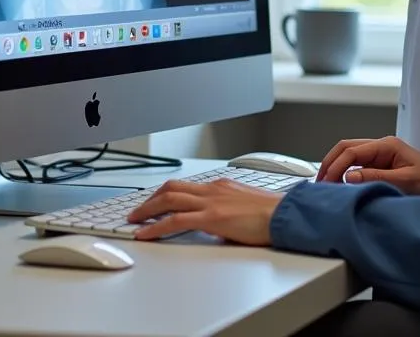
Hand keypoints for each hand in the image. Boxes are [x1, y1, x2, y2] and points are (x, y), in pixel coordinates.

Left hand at [126, 178, 282, 243]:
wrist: (285, 215)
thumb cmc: (271, 214)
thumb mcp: (243, 207)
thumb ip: (226, 212)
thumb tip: (216, 226)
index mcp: (220, 186)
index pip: (185, 186)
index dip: (165, 193)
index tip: (154, 202)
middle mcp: (212, 189)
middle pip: (171, 188)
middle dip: (150, 199)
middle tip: (137, 211)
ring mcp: (210, 201)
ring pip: (168, 199)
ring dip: (147, 209)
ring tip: (134, 220)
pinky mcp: (211, 217)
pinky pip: (175, 220)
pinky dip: (156, 226)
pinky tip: (145, 234)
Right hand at [317, 136, 419, 197]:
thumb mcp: (406, 181)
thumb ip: (376, 177)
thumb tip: (348, 176)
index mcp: (386, 145)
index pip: (351, 151)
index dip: (335, 165)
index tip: (325, 182)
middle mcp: (381, 146)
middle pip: (346, 148)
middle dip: (330, 162)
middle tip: (319, 183)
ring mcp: (381, 154)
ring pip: (350, 155)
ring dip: (336, 167)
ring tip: (325, 184)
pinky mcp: (382, 164)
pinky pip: (358, 165)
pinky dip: (345, 172)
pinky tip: (340, 184)